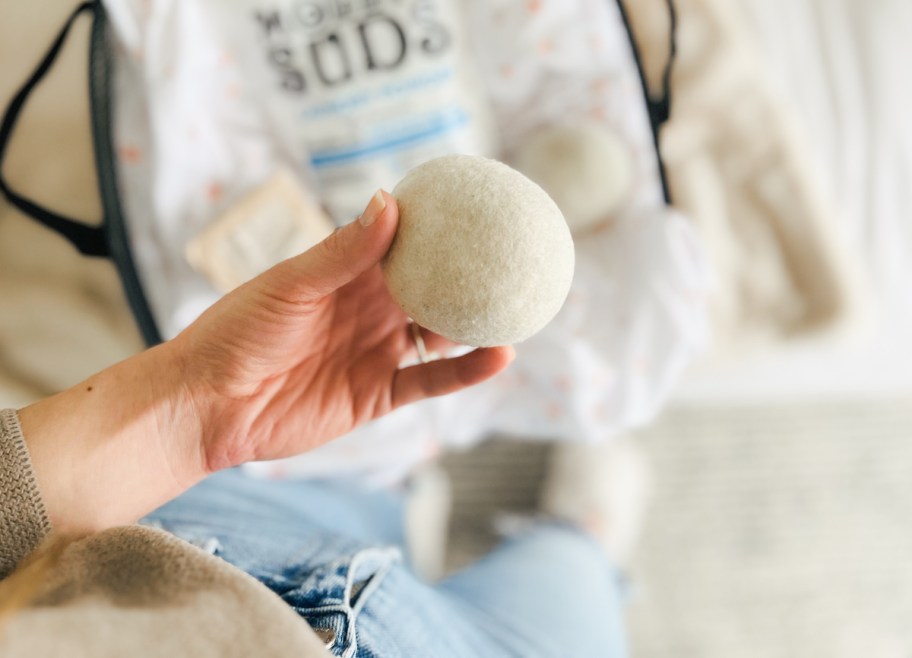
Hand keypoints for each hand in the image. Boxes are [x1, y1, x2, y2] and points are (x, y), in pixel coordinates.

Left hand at [19, 191, 512, 533]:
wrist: (208, 404)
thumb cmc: (235, 333)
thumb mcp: (290, 284)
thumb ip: (343, 252)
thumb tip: (389, 202)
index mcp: (347, 274)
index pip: (403, 243)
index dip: (438, 227)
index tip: (477, 206)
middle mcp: (369, 309)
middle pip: (431, 287)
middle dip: (468, 273)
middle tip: (513, 255)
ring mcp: (377, 352)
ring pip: (441, 333)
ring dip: (476, 322)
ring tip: (518, 305)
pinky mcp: (378, 395)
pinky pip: (432, 380)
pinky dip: (466, 371)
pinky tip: (499, 356)